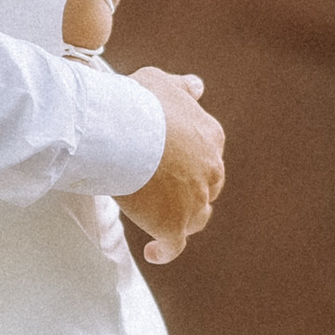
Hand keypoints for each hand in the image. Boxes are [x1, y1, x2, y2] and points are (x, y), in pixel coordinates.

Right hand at [118, 70, 222, 266]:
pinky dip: (165, 250)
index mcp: (211, 136)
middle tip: (162, 189)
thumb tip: (197, 86)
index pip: (208, 153)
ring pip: (196, 217)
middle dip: (190, 189)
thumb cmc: (139, 103)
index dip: (189, 159)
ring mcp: (194, 200)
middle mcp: (210, 170)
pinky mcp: (174, 224)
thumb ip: (182, 88)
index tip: (170, 161)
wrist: (123, 131)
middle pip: (207, 187)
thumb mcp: (162, 83)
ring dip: (183, 219)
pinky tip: (154, 252)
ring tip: (162, 219)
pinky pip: (173, 245)